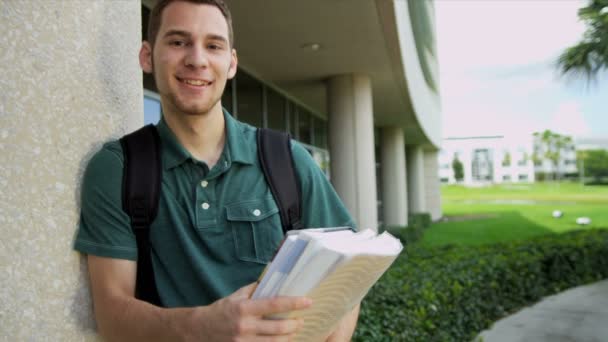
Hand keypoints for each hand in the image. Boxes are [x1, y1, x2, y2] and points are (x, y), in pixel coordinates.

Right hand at [192, 282, 312, 340]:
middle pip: (278, 328)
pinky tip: (283, 340)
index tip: (308, 301)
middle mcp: (244, 326)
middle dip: (294, 324)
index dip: (293, 303)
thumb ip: (254, 290)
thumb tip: (274, 279)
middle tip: (302, 320)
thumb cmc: (220, 310)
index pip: (274, 305)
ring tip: (294, 331)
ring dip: (289, 337)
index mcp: (244, 308)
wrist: (198, 330)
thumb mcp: (236, 296)